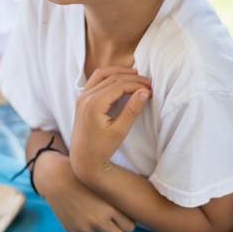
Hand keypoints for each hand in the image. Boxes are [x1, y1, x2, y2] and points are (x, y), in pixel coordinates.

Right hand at [34, 149, 135, 231]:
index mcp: (109, 208)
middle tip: (114, 220)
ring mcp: (85, 229)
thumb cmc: (83, 177)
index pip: (130, 226)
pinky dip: (90, 229)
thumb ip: (117, 201)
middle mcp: (98, 221)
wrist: (55, 178)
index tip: (123, 213)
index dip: (127, 220)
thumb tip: (132, 212)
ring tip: (97, 214)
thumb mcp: (105, 185)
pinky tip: (84, 214)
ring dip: (104, 231)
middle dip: (119, 231)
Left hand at [70, 66, 150, 184]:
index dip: (137, 85)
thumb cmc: (102, 148)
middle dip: (132, 78)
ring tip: (136, 75)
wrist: (83, 159)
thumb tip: (144, 92)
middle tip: (148, 83)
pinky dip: (108, 75)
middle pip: (112, 78)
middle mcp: (85, 97)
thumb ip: (132, 110)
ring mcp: (82, 96)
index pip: (119, 85)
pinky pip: (95, 79)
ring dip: (119, 72)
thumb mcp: (120, 131)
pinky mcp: (82, 99)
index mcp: (94, 104)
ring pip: (102, 74)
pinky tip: (119, 78)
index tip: (151, 90)